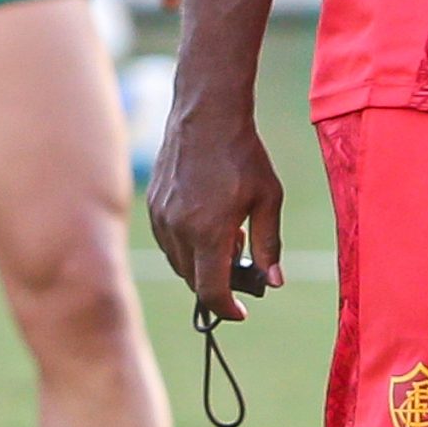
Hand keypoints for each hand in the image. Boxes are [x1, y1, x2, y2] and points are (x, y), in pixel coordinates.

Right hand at [148, 100, 283, 321]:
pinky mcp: (152, 206)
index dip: (226, 308)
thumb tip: (274, 282)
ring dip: (201, 264)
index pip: (211, 290)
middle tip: (242, 263)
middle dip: (218, 282)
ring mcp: (160, 217)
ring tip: (227, 235)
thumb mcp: (268, 199)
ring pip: (179, 263)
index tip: (240, 311)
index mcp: (208, 231)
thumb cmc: (242, 155)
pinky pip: (167, 243)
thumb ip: (270, 244)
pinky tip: (206, 223)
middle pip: (194, 280)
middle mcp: (178, 229)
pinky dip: (187, 246)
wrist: (206, 115)